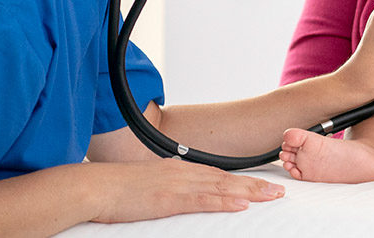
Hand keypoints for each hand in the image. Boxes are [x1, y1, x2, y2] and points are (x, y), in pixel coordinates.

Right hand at [90, 158, 283, 222]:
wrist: (93, 187)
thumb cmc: (113, 189)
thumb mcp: (146, 184)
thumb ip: (165, 186)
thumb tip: (176, 194)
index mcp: (177, 169)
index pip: (216, 174)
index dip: (241, 179)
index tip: (261, 183)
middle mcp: (182, 173)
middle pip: (226, 179)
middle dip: (255, 185)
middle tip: (279, 190)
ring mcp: (177, 185)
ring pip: (222, 187)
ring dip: (250, 192)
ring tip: (272, 197)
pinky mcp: (169, 199)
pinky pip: (203, 200)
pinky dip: (224, 201)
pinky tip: (241, 204)